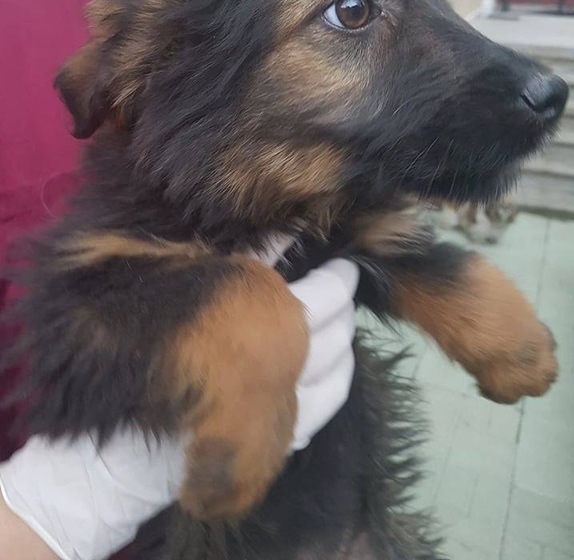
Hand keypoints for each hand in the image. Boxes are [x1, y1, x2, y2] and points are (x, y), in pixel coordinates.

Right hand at [0, 256, 357, 559]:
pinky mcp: (284, 438)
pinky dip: (338, 380)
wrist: (129, 442)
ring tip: (339, 324)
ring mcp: (291, 408)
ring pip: (341, 370)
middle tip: (340, 289)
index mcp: (272, 322)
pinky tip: (332, 368)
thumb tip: (290, 229)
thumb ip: (251, 258)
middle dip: (345, 306)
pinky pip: (329, 407)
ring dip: (346, 342)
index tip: (346, 264)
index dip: (342, 276)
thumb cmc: (159, 344)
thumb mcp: (203, 289)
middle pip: (339, 331)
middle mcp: (292, 365)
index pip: (327, 294)